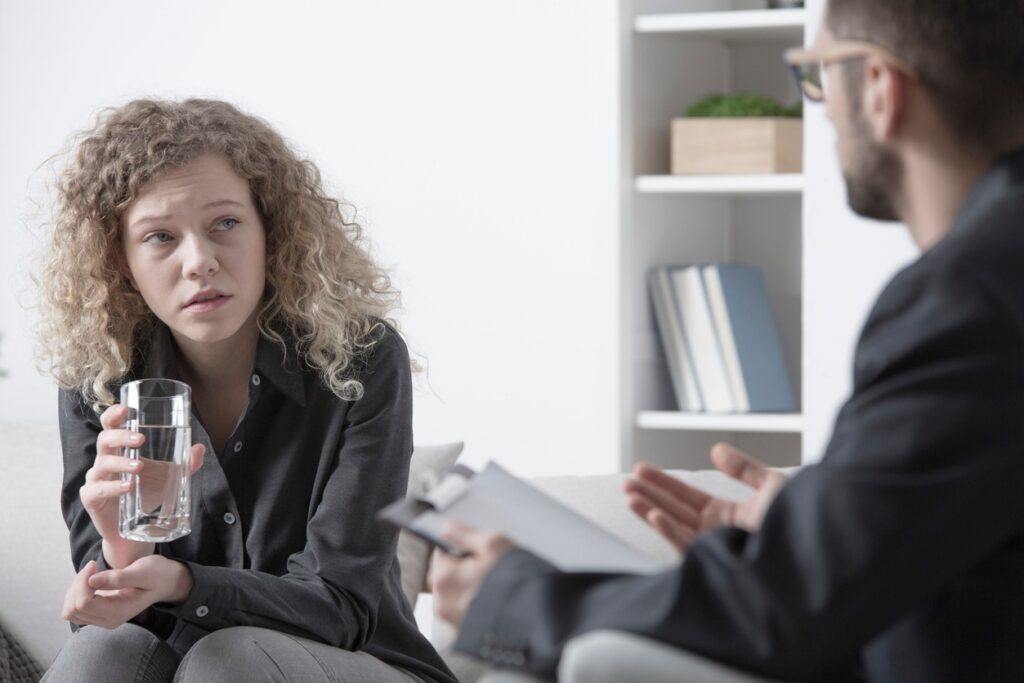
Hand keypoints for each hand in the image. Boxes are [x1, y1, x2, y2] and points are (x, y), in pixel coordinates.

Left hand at [62, 555, 192, 628]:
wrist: (165, 581)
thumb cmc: (157, 574)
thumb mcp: (142, 572)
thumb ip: (118, 578)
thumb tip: (91, 581)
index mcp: (118, 613)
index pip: (83, 604)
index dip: (82, 583)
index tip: (94, 565)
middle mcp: (108, 620)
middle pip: (73, 609)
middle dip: (78, 585)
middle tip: (93, 567)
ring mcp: (102, 619)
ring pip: (71, 610)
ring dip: (75, 589)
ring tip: (92, 573)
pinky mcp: (98, 614)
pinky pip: (75, 608)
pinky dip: (77, 593)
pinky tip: (91, 580)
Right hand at [83, 404, 204, 567]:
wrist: (134, 532)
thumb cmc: (148, 495)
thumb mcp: (170, 477)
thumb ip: (186, 464)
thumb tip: (200, 448)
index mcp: (121, 450)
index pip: (111, 426)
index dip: (113, 415)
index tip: (124, 409)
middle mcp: (106, 461)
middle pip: (105, 440)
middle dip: (120, 436)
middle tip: (140, 439)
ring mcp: (97, 479)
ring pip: (102, 463)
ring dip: (121, 462)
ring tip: (139, 466)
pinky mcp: (92, 499)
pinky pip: (97, 489)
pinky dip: (112, 486)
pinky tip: (127, 486)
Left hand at [431, 522, 515, 627]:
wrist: (536, 620)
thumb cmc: (516, 583)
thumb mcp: (494, 545)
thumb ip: (465, 535)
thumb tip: (447, 529)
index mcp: (444, 578)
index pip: (441, 552)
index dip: (461, 548)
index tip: (477, 551)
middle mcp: (443, 603)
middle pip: (445, 575)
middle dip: (461, 569)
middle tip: (488, 568)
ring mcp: (454, 622)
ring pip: (455, 595)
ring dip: (468, 588)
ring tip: (495, 587)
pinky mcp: (467, 636)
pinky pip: (465, 613)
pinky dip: (475, 606)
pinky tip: (495, 602)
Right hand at [625, 443, 787, 552]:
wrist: (819, 550)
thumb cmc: (803, 522)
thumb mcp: (772, 486)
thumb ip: (743, 469)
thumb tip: (717, 448)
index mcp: (729, 516)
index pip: (687, 497)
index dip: (664, 482)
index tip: (642, 469)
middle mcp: (718, 534)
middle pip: (675, 511)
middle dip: (650, 495)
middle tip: (627, 482)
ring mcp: (716, 549)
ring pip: (675, 528)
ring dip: (651, 511)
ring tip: (629, 495)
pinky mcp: (718, 564)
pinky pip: (688, 547)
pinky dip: (671, 532)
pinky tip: (656, 515)